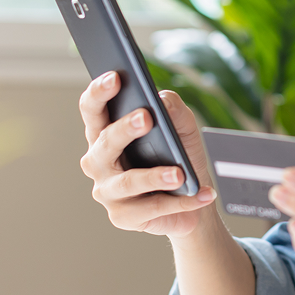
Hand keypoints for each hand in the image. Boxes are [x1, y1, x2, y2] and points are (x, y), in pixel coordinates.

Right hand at [79, 71, 215, 237]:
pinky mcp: (123, 217)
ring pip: (128, 181)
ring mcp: (108, 191)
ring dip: (156, 176)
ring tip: (180, 173)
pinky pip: (152, 208)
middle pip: (105, 143)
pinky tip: (202, 194)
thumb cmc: (180, 158)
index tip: (116, 77)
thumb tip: (162, 100)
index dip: (99, 93)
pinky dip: (181, 202)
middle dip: (124, 129)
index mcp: (106, 134)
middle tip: (145, 117)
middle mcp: (99, 162)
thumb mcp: (184, 130)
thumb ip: (175, 110)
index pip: (93, 110)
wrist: (194, 199)